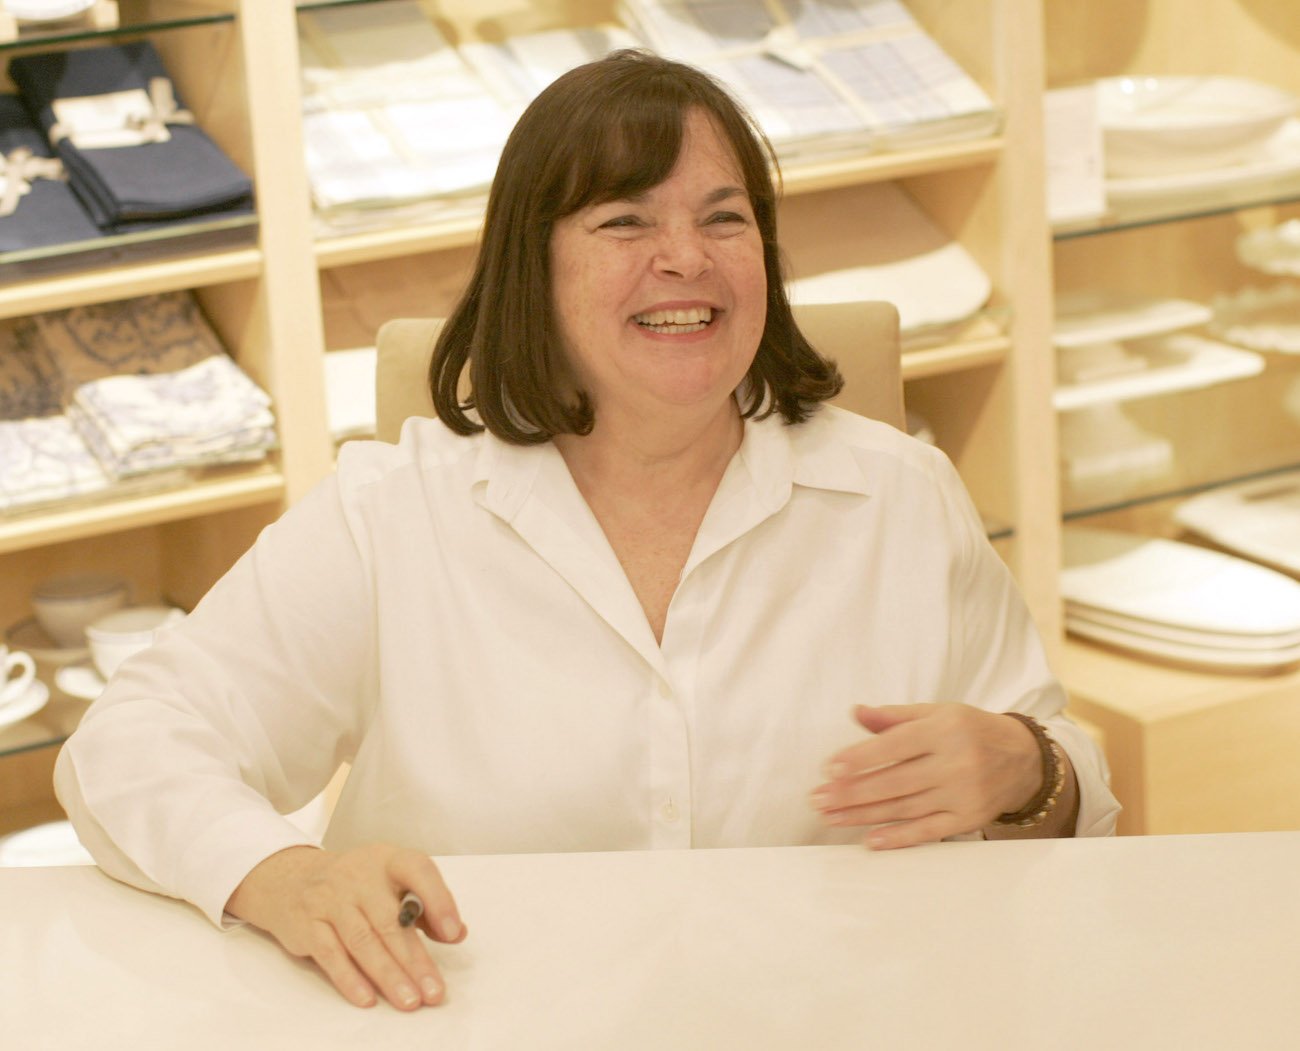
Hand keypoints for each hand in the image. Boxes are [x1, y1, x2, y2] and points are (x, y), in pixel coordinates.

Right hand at [225, 843, 466, 1009]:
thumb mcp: (391, 883)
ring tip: (409, 1000)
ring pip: (363, 941)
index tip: (452, 934)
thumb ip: (425, 907)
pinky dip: (350, 978)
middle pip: (390, 921)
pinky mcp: (307, 925)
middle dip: (415, 960)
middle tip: (433, 991)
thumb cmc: (357, 886)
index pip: (418, 871)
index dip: (438, 900)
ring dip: (388, 975)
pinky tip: (368, 998)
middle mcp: (358, 876)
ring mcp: (330, 899)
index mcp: (388, 860)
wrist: (292, 880)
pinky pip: (331, 955)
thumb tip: (456, 933)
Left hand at [810, 703, 1042, 849]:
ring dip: (864, 815)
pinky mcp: (969, 819)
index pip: (894, 745)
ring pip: (905, 807)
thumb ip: (895, 716)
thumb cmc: (971, 731)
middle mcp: (955, 762)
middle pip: (894, 781)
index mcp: (944, 730)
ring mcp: (963, 794)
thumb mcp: (937, 713)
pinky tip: (870, 840)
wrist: (1023, 759)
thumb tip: (857, 712)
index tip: (829, 768)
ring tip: (832, 817)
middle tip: (819, 799)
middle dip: (852, 792)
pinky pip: (928, 831)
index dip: (860, 758)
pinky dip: (898, 838)